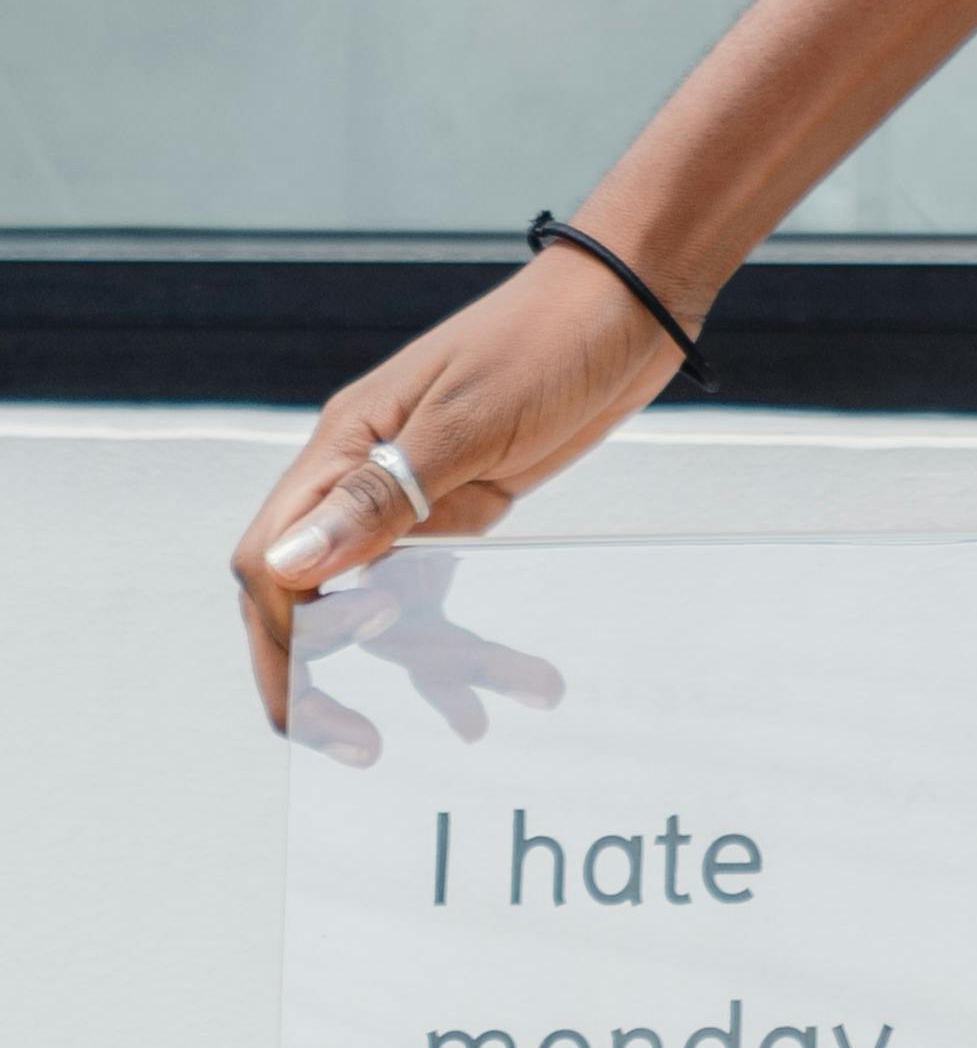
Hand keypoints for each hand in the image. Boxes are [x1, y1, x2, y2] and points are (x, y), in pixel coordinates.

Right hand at [228, 243, 686, 736]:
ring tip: (470, 725)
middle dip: (325, 681)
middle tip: (361, 748)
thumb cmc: (550, 336)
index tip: (341, 677)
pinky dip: (464, 645)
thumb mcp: (470, 419)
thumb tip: (284, 571)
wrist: (632, 299)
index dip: (290, 636)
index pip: (274, 565)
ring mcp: (418, 496)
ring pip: (389, 609)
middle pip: (310, 603)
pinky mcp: (468, 507)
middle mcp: (368, 478)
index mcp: (347, 447)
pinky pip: (443, 591)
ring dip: (423, 670)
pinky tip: (501, 694)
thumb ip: (380, 497)